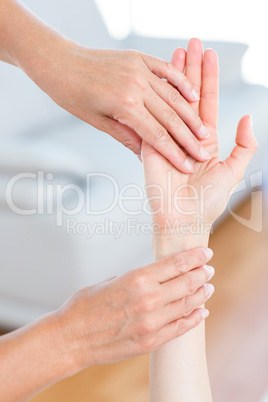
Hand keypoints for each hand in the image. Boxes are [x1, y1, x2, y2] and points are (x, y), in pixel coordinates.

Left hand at [26, 41, 212, 171]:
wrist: (59, 62)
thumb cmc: (72, 95)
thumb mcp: (97, 121)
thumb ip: (126, 136)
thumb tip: (147, 157)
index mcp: (124, 105)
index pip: (156, 135)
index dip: (173, 154)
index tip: (187, 167)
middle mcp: (135, 85)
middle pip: (170, 117)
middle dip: (188, 138)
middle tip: (203, 154)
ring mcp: (139, 69)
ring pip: (173, 96)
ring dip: (190, 115)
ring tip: (204, 132)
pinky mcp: (138, 58)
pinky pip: (166, 70)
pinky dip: (181, 83)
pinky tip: (194, 96)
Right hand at [54, 247, 213, 370]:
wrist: (71, 338)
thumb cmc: (85, 306)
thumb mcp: (110, 281)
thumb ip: (136, 279)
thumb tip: (152, 277)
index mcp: (137, 278)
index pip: (176, 263)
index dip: (195, 256)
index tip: (205, 252)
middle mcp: (148, 299)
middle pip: (187, 283)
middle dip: (201, 274)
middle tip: (208, 269)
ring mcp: (151, 322)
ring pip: (187, 305)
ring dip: (201, 295)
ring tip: (208, 288)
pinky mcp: (150, 341)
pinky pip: (180, 328)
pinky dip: (194, 318)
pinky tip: (201, 311)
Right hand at [142, 39, 256, 248]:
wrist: (182, 221)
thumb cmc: (207, 202)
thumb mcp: (233, 171)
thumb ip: (244, 145)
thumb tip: (244, 118)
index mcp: (205, 140)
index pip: (206, 102)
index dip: (208, 79)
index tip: (208, 56)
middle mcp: (185, 135)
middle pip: (188, 96)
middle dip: (190, 69)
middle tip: (190, 44)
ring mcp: (166, 137)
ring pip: (169, 102)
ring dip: (171, 77)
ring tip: (174, 53)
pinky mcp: (150, 145)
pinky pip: (150, 118)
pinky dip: (151, 98)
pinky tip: (152, 79)